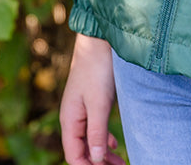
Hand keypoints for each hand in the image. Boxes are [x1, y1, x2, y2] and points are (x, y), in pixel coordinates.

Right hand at [60, 34, 126, 164]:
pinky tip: (115, 144)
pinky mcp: (93, 99)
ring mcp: (82, 108)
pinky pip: (95, 127)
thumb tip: (96, 160)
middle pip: (82, 149)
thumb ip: (97, 132)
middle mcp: (73, 116)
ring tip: (121, 162)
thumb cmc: (98, 68)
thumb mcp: (99, 103)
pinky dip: (104, 138)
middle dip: (98, 162)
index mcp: (70, 119)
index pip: (74, 155)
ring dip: (103, 153)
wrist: (99, 38)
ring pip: (90, 139)